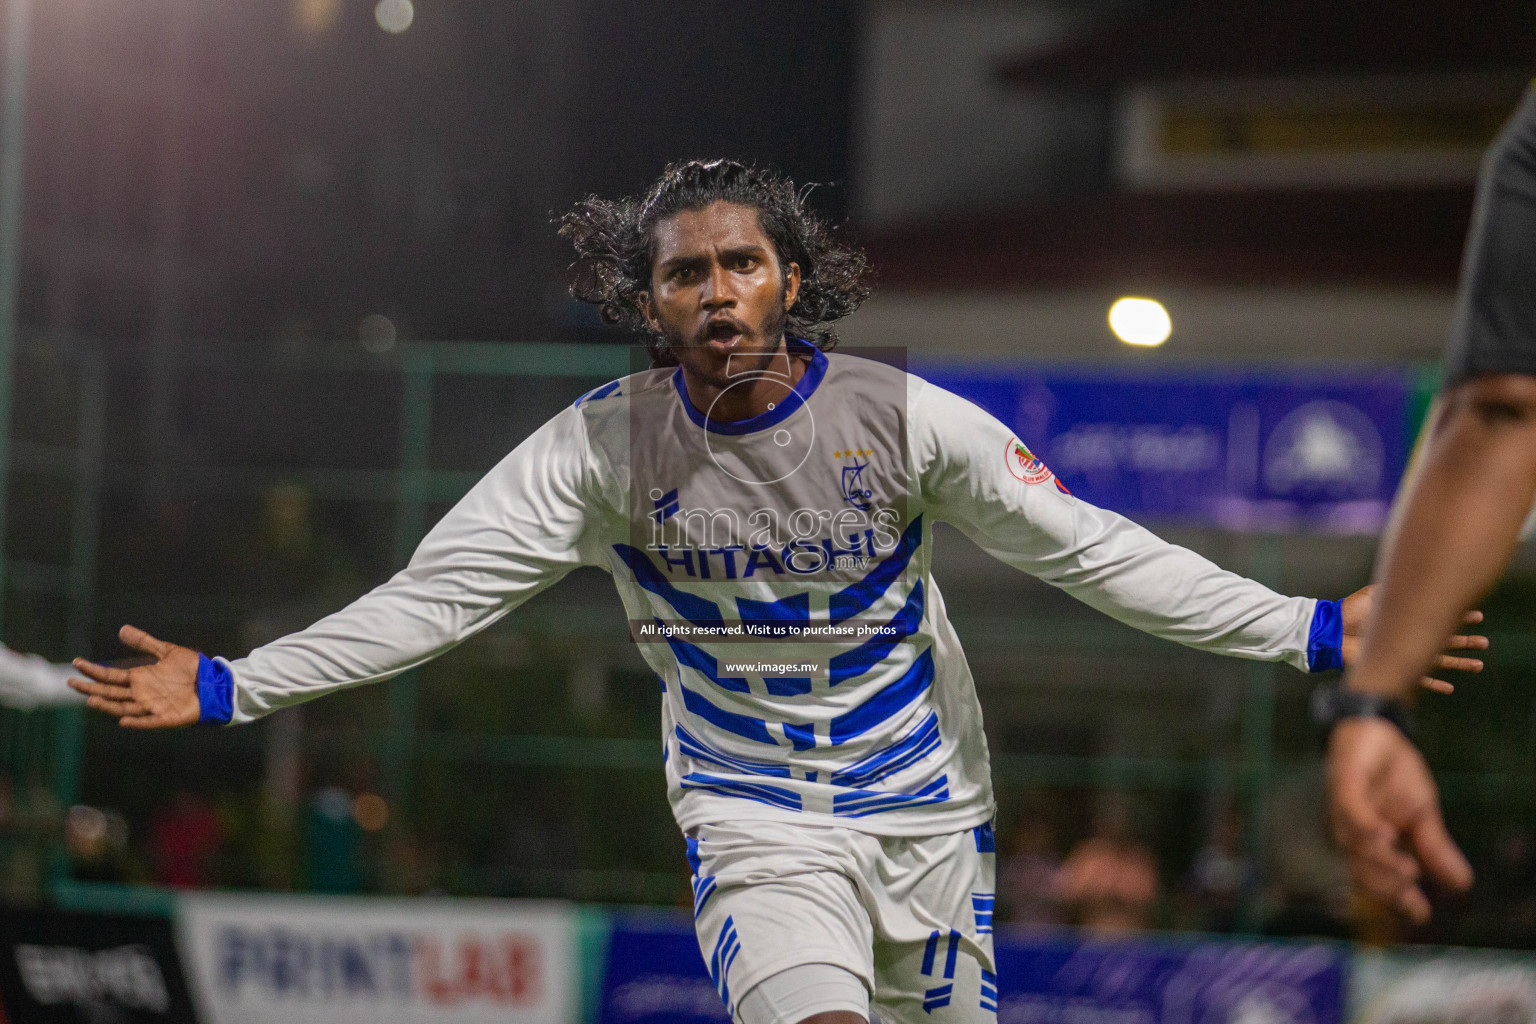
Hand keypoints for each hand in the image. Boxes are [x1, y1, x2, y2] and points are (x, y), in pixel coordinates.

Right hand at [68, 625, 200, 728]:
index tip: (76, 663)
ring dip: (107, 705)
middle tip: (71, 682)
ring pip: (124, 707)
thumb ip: (146, 643)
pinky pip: (149, 721)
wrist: (214, 684)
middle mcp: (142, 693)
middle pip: (111, 692)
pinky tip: (123, 719)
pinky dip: (137, 721)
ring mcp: (153, 706)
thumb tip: (122, 630)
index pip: (110, 675)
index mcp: (140, 678)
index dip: (93, 670)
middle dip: (91, 687)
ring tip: (91, 698)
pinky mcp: (167, 717)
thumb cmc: (192, 670)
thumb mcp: (168, 652)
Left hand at [1327, 717, 1471, 922]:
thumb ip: (1434, 847)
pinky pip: (1349, 808)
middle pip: (1363, 868)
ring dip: (1379, 859)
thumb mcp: (1423, 813)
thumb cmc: (1394, 775)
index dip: (1399, 898)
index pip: (1381, 877)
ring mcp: (1344, 809)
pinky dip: (1364, 824)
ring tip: (1407, 871)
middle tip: (1414, 898)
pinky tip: (1383, 835)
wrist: (1378, 731)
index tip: (1422, 915)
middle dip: (1388, 886)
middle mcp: (1352, 832)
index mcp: (1372, 843)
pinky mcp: (1343, 783)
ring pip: (1354, 843)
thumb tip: (1462, 884)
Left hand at [1340, 584, 1486, 692]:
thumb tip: (1415, 585)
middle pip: (1444, 641)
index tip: (1478, 616)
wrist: (1332, 631)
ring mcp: (1402, 653)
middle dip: (1466, 642)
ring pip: (1438, 661)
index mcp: (1406, 618)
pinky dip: (1434, 684)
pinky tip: (1450, 688)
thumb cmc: (1350, 612)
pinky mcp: (1393, 666)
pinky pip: (1418, 679)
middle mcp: (1408, 636)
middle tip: (1485, 643)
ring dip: (1458, 664)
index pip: (1438, 617)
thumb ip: (1393, 591)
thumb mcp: (1374, 595)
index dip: (1458, 617)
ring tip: (1479, 666)